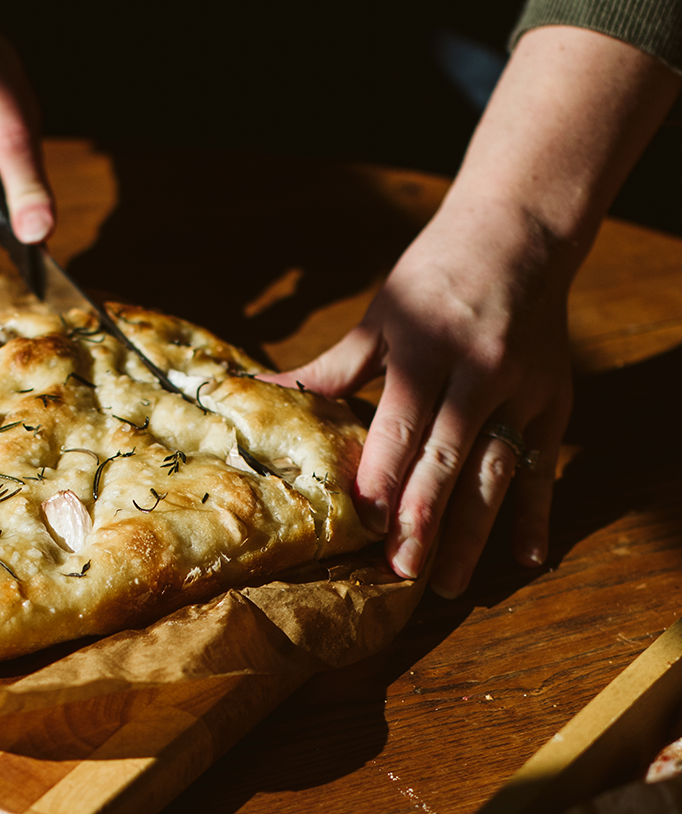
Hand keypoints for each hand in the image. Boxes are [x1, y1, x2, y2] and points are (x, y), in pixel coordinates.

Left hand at [278, 26, 679, 596]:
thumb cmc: (434, 275)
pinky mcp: (553, 401)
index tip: (364, 521)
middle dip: (426, 518)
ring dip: (473, 531)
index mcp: (429, 349)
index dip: (385, 473)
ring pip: (497, 470)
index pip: (404, 423)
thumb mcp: (381, 314)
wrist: (519, 232)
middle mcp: (480, 373)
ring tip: (448, 582)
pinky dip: (537, 513)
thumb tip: (261, 391)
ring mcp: (523, 390)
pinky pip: (543, 465)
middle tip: (402, 571)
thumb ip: (332, 368)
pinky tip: (526, 557)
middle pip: (450, 456)